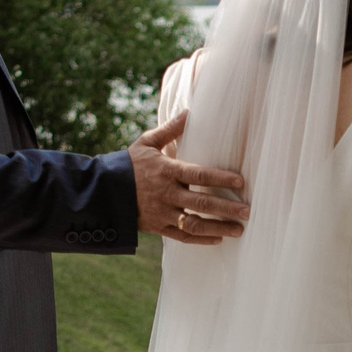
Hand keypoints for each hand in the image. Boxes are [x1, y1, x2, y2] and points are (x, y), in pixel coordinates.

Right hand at [130, 109, 248, 245]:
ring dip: (219, 227)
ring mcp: (163, 212)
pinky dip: (200, 239)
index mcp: (167, 170)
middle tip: (248, 211)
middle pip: (202, 201)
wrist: (104, 192)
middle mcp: (167, 193)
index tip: (241, 181)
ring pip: (195, 223)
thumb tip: (189, 111)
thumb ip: (169, 130)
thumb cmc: (129, 164)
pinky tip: (218, 239)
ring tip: (239, 230)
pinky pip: (182, 236)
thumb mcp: (147, 143)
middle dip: (227, 208)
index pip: (199, 174)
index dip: (221, 178)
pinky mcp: (158, 227)